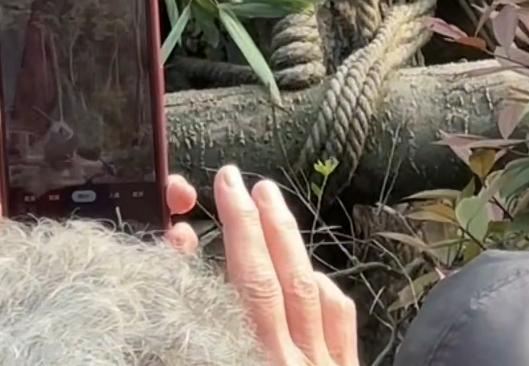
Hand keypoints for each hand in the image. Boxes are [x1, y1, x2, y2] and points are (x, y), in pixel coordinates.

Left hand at [0, 92, 198, 253]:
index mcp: (31, 195)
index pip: (74, 160)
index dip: (106, 145)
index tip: (132, 133)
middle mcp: (63, 220)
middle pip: (116, 186)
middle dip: (149, 176)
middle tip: (168, 177)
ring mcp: (84, 251)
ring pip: (135, 218)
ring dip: (164, 206)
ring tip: (176, 203)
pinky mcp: (101, 280)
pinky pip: (142, 260)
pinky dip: (168, 249)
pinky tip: (174, 244)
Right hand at [214, 164, 357, 365]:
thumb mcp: (212, 364)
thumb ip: (194, 339)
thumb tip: (188, 264)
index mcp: (253, 361)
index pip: (243, 284)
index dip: (235, 232)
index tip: (221, 192)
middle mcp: (292, 361)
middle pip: (275, 279)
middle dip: (257, 223)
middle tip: (238, 181)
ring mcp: (325, 365)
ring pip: (311, 290)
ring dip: (289, 241)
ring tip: (269, 204)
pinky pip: (340, 321)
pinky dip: (323, 287)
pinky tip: (310, 273)